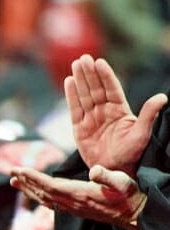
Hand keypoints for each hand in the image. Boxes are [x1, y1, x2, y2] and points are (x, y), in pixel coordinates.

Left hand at [10, 165, 146, 229]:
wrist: (135, 216)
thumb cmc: (130, 196)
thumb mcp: (123, 183)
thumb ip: (108, 177)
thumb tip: (93, 171)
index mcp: (80, 194)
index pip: (50, 186)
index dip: (33, 178)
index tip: (19, 170)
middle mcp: (73, 203)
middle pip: (43, 193)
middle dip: (26, 182)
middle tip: (11, 173)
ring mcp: (73, 208)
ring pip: (45, 199)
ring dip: (29, 189)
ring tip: (14, 181)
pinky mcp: (76, 209)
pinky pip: (52, 203)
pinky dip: (40, 196)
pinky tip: (34, 192)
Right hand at [65, 54, 166, 176]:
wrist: (115, 171)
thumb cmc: (132, 154)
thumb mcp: (142, 134)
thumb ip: (148, 115)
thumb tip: (162, 97)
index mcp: (120, 111)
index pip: (111, 89)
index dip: (105, 76)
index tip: (100, 62)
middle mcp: (104, 112)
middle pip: (95, 88)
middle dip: (90, 73)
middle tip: (84, 58)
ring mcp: (91, 119)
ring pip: (84, 95)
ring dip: (80, 80)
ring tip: (76, 64)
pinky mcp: (79, 128)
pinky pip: (74, 109)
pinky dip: (70, 95)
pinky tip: (68, 82)